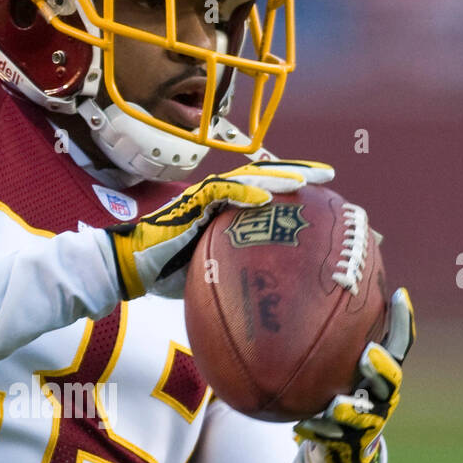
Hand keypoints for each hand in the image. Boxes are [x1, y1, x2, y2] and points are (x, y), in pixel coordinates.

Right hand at [106, 161, 335, 298]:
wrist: (133, 266)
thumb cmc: (170, 271)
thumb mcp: (214, 268)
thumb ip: (239, 267)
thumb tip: (271, 290)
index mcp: (227, 207)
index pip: (266, 189)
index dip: (293, 187)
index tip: (323, 192)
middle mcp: (219, 195)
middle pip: (264, 176)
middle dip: (297, 172)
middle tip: (328, 175)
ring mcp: (205, 196)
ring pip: (248, 178)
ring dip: (277, 178)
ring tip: (305, 182)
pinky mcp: (191, 203)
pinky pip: (222, 193)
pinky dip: (244, 194)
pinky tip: (266, 198)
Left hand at [295, 287, 414, 462]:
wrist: (337, 451)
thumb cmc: (337, 398)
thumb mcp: (335, 369)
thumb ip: (329, 339)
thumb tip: (305, 287)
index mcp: (381, 374)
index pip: (399, 345)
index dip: (403, 321)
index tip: (398, 294)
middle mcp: (380, 397)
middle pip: (390, 381)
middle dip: (382, 369)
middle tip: (368, 354)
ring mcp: (368, 425)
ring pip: (362, 416)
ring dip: (349, 409)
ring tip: (336, 405)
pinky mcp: (349, 447)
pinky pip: (332, 440)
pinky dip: (317, 432)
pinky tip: (301, 428)